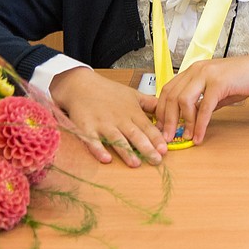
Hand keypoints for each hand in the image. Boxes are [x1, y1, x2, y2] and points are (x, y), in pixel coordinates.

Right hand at [49, 68, 167, 166]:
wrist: (82, 85)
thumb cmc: (109, 92)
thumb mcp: (133, 94)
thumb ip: (150, 104)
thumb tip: (166, 112)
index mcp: (131, 112)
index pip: (147, 127)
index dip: (156, 139)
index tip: (165, 150)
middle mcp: (119, 119)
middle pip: (134, 134)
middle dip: (146, 148)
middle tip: (156, 160)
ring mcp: (103, 124)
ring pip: (116, 139)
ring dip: (126, 151)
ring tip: (135, 163)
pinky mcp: (86, 128)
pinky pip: (92, 141)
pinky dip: (99, 150)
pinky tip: (105, 159)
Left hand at [151, 54, 248, 145]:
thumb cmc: (239, 80)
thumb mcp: (214, 91)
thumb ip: (200, 102)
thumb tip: (186, 121)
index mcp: (192, 71)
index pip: (168, 90)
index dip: (161, 110)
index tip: (161, 127)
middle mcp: (196, 70)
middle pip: (171, 95)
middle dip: (167, 119)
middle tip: (167, 137)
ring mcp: (207, 74)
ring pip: (184, 100)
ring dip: (182, 122)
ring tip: (185, 137)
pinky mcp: (219, 83)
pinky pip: (204, 107)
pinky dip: (200, 124)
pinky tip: (199, 136)